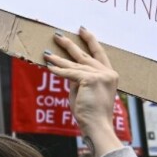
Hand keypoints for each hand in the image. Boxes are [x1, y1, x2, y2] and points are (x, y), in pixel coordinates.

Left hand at [45, 28, 121, 156]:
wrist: (97, 126)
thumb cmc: (90, 114)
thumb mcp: (84, 92)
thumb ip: (78, 79)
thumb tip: (66, 70)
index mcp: (109, 75)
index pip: (98, 54)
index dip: (90, 41)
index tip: (82, 30)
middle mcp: (107, 73)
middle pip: (84, 55)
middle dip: (69, 45)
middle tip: (58, 35)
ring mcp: (101, 75)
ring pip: (74, 65)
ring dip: (58, 59)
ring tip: (46, 53)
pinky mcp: (91, 80)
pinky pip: (70, 74)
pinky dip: (59, 71)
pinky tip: (49, 66)